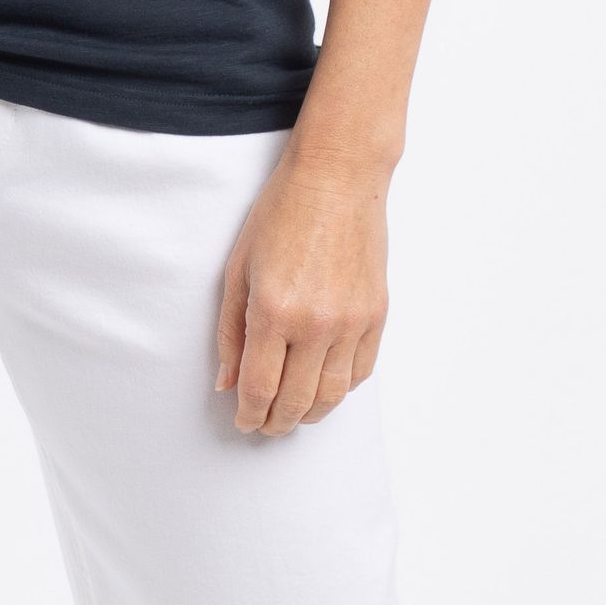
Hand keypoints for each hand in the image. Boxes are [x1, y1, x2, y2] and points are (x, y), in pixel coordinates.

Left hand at [214, 147, 389, 434]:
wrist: (337, 178)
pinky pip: (362, 371)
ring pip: (334, 395)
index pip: (260, 387)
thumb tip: (228, 383)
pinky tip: (325, 386)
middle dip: (277, 422)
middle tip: (265, 426)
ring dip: (311, 413)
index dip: (249, 414)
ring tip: (294, 414)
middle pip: (297, 400)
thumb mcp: (238, 269)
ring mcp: (353, 320)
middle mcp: (317, 323)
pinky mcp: (377, 314)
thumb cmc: (281, 214)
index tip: (244, 422)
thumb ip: (230, 332)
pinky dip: (342, 389)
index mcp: (274, 311)